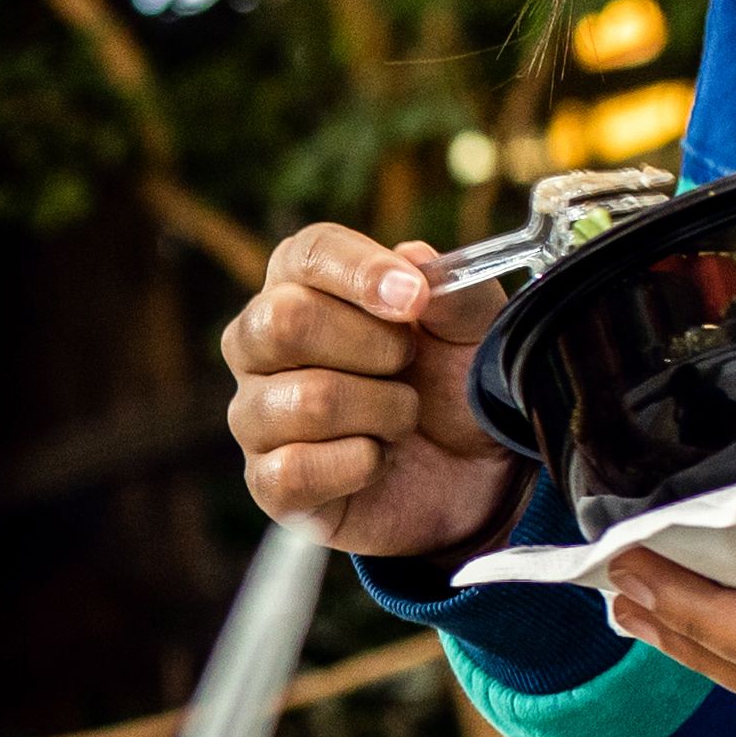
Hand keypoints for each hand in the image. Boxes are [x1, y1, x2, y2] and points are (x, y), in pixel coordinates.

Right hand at [223, 223, 523, 563]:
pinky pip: (296, 470)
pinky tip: (378, 461)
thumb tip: (412, 257)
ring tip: (403, 418)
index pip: (306, 254)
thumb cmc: (456, 387)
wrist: (472, 476)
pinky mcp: (269, 482)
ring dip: (384, 412)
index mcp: (305, 286)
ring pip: (307, 401)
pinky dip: (362, 465)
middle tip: (409, 365)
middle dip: (374, 347)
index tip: (415, 299)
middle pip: (283, 321)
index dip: (360, 272)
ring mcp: (257, 414)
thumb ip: (454, 292)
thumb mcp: (478, 332)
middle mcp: (262, 344)